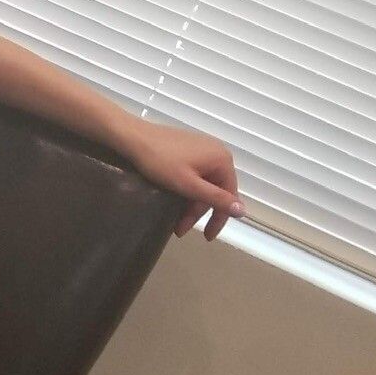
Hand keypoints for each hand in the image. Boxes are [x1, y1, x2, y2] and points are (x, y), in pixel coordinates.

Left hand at [120, 120, 244, 239]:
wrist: (132, 137)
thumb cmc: (161, 162)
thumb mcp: (189, 185)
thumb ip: (216, 198)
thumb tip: (243, 211)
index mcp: (222, 159)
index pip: (229, 196)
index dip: (219, 218)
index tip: (208, 237)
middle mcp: (217, 152)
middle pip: (213, 190)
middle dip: (197, 213)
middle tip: (181, 230)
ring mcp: (202, 149)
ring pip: (202, 184)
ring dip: (190, 205)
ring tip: (175, 223)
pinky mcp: (188, 149)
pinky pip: (193, 175)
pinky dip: (186, 191)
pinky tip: (175, 202)